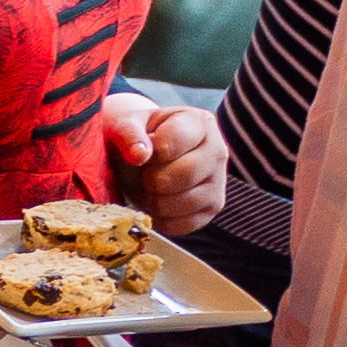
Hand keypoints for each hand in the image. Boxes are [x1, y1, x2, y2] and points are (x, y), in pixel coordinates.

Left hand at [106, 92, 227, 235]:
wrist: (144, 159)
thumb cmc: (139, 139)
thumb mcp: (127, 126)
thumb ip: (129, 134)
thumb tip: (139, 155)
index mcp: (200, 123)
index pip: (172, 143)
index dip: (149, 153)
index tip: (144, 152)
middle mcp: (218, 151)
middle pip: (184, 174)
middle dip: (153, 178)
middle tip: (146, 173)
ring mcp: (219, 182)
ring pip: (184, 202)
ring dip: (156, 200)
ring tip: (153, 186)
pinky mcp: (212, 209)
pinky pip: (184, 224)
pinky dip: (162, 218)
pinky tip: (159, 201)